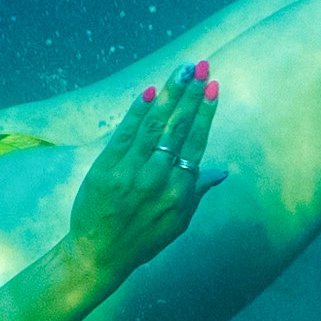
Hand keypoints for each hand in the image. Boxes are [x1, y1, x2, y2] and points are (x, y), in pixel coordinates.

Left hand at [76, 64, 217, 276]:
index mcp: (179, 192)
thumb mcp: (178, 221)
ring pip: (153, 126)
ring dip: (169, 94)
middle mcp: (157, 180)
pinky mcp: (104, 169)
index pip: (196, 143)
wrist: (99, 254)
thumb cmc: (143, 239)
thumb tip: (221, 171)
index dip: (205, 113)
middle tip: (200, 67)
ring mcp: (129, 173)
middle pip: (177, 129)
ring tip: (181, 70)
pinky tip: (150, 92)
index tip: (213, 87)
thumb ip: (198, 191)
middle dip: (190, 94)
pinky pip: (124, 134)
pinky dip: (137, 112)